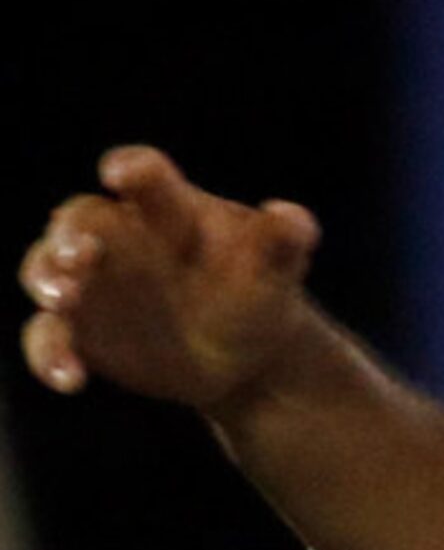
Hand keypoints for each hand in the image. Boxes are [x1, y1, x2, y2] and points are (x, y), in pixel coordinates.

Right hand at [19, 146, 319, 407]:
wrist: (246, 357)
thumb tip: (292, 217)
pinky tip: (73, 379)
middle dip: (71, 234)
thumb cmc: (259, 293)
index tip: (123, 173)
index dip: (134, 169)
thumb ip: (284, 240)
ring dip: (46, 281)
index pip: (148, 178)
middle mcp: (121, 239)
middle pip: (80, 219)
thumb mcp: (278, 270)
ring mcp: (93, 284)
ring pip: (47, 270)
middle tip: (78, 258)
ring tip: (62, 304)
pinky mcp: (78, 329)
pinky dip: (51, 354)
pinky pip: (48, 336)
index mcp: (171, 212)